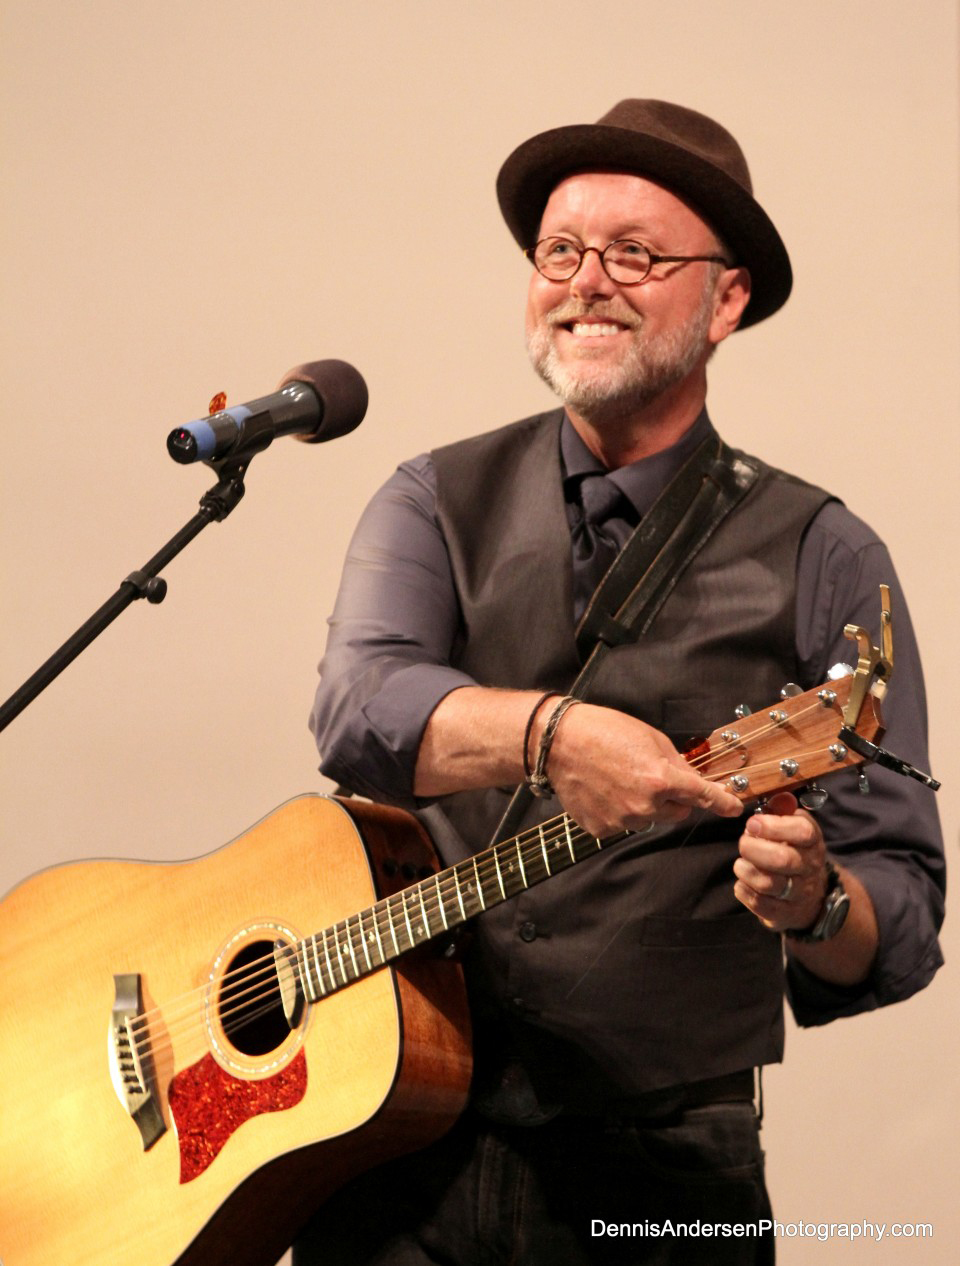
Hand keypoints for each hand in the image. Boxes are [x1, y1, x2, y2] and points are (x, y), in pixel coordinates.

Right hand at [545, 702, 742, 838]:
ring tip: (619, 779)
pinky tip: (603, 790)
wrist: (558, 743)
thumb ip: (676, 764)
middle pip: (678, 812)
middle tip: (652, 776)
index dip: (721, 802)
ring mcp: (621, 820)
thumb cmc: (603, 731)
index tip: (733, 808)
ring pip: (649, 818)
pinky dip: (618, 811)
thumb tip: (693, 781)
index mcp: (659, 779)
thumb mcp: (650, 737)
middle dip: (674, 798)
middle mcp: (644, 805)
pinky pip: (622, 823)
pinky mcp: (602, 829)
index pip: (701, 795)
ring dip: (644, 805)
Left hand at [733, 792, 827, 930]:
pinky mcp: (784, 914)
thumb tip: (779, 797)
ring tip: (741, 864)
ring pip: (769, 884)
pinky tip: (743, 882)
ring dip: (747, 871)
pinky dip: (744, 891)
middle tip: (743, 843)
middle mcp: (809, 868)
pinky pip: (761, 905)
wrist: (811, 898)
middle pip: (783, 859)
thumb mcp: (793, 827)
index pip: (803, 832)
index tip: (753, 823)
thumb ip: (782, 810)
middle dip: (754, 849)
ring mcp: (798, 893)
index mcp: (812, 842)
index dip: (774, 826)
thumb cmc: (793, 852)